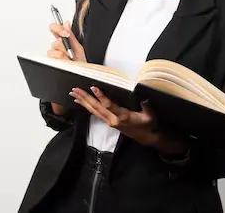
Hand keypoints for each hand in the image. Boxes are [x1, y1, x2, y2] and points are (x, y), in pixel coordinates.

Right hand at [47, 21, 85, 62]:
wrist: (80, 72)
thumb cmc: (79, 61)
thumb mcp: (78, 47)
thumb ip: (71, 36)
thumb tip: (66, 23)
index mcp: (62, 40)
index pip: (54, 28)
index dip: (58, 29)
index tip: (66, 33)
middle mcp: (56, 46)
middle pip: (56, 42)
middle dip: (65, 48)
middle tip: (71, 53)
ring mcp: (52, 54)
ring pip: (55, 51)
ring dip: (64, 55)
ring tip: (69, 59)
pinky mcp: (50, 61)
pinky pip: (54, 58)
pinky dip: (62, 60)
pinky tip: (66, 62)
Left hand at [70, 86, 188, 155]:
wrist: (146, 137)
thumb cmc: (148, 125)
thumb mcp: (150, 116)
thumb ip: (146, 107)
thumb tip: (144, 98)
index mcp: (122, 117)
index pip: (109, 105)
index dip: (101, 96)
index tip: (94, 87)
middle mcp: (113, 120)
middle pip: (96, 107)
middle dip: (85, 98)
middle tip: (75, 90)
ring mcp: (109, 122)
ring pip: (93, 111)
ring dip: (83, 101)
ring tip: (74, 94)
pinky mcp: (108, 122)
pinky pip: (95, 113)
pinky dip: (87, 107)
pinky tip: (81, 102)